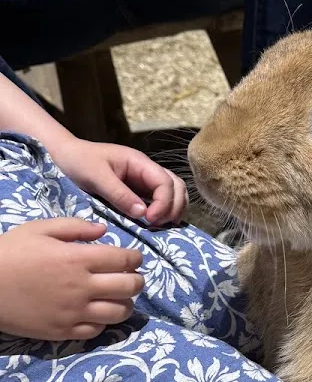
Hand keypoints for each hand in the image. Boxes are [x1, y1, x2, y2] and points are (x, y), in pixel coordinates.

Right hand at [0, 220, 143, 341]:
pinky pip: (97, 330)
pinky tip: (98, 312)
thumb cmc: (10, 253)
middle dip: (137, 280)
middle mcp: (82, 287)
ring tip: (120, 297)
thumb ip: (75, 227)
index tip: (134, 258)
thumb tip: (104, 231)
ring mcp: (74, 312)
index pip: (124, 259)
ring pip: (119, 312)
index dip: (135, 258)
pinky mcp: (64, 331)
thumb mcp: (39, 230)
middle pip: (129, 287)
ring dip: (126, 303)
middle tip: (133, 277)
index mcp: (78, 259)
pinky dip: (104, 321)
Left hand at [51, 139, 188, 227]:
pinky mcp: (138, 191)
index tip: (150, 219)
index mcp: (139, 162)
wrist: (64, 155)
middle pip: (177, 187)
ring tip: (160, 226)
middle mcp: (147, 171)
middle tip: (158, 225)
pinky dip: (164, 211)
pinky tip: (155, 224)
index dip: (164, 202)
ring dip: (173, 209)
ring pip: (173, 193)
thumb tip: (143, 213)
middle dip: (174, 207)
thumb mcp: (96, 177)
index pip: (166, 182)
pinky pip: (160, 200)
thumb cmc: (78, 161)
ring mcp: (144, 181)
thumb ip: (119, 194)